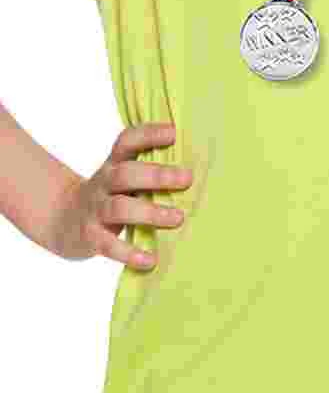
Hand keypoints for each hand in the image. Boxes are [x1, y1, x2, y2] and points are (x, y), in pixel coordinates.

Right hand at [44, 123, 190, 267]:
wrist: (62, 221)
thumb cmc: (111, 194)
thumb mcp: (123, 176)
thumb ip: (151, 169)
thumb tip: (201, 169)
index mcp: (115, 164)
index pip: (127, 141)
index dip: (148, 134)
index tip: (174, 132)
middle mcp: (103, 183)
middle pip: (125, 174)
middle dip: (157, 175)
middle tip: (187, 178)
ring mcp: (94, 210)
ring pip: (119, 208)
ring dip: (150, 212)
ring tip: (178, 218)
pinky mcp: (90, 237)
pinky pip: (109, 245)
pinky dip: (130, 254)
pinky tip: (151, 260)